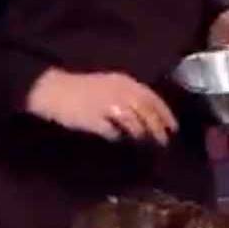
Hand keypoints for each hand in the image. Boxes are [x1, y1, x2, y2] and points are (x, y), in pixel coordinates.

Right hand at [26, 68, 177, 145]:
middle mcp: (119, 91)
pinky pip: (111, 132)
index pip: (151, 98)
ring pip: (132, 122)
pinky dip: (117, 137)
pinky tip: (119, 141)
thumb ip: (128, 97)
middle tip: (164, 142)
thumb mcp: (110, 85)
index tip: (173, 127)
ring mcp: (106, 105)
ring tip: (145, 145)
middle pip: (145, 111)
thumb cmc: (83, 88)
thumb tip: (148, 116)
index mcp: (124, 81)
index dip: (165, 113)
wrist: (55, 90)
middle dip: (157, 127)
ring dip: (141, 134)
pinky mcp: (94, 119)